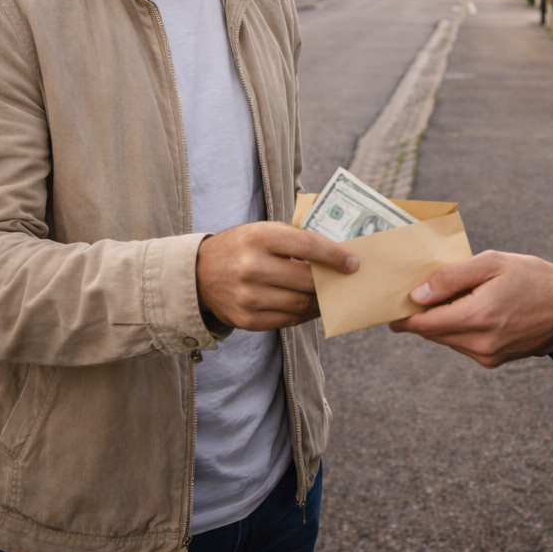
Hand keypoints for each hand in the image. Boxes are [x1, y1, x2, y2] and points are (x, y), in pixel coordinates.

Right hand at [196, 222, 357, 330]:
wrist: (199, 274)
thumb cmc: (241, 247)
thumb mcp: (262, 231)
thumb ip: (295, 239)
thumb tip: (337, 253)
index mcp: (259, 237)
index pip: (307, 246)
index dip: (334, 255)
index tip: (353, 262)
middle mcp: (252, 267)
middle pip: (306, 279)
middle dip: (331, 281)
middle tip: (346, 281)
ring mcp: (248, 296)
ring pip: (300, 303)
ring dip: (321, 301)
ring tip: (332, 295)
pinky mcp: (246, 320)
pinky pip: (287, 320)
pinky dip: (305, 314)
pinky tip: (313, 307)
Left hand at [388, 250, 552, 367]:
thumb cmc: (530, 276)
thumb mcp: (491, 263)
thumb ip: (452, 277)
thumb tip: (418, 295)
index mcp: (478, 317)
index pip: (424, 324)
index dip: (403, 316)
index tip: (392, 304)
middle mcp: (481, 343)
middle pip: (432, 333)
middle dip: (420, 316)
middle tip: (413, 294)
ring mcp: (489, 356)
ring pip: (447, 340)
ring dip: (440, 321)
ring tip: (446, 296)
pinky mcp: (495, 360)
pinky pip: (463, 345)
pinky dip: (457, 328)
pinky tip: (467, 308)